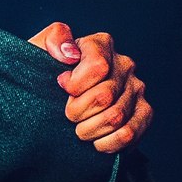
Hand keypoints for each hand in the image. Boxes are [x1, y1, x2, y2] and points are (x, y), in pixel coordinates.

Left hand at [29, 23, 153, 154]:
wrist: (49, 101)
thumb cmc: (43, 75)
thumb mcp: (37, 51)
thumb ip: (52, 39)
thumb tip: (70, 53)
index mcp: (101, 44)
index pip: (98, 66)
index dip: (75, 84)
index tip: (62, 87)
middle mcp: (124, 64)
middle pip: (105, 96)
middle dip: (77, 111)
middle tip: (67, 114)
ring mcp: (137, 88)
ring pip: (116, 117)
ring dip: (89, 129)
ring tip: (78, 128)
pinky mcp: (144, 112)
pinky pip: (130, 133)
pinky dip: (108, 143)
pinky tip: (95, 140)